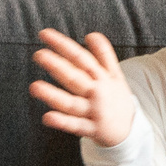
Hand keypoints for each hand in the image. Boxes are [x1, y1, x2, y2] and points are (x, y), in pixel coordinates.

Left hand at [28, 29, 137, 148]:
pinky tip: (48, 117)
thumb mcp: (116, 75)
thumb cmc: (117, 100)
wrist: (131, 131)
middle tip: (39, 55)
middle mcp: (97, 92)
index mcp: (102, 77)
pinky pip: (75, 126)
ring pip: (72, 103)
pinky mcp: (92, 130)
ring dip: (53, 95)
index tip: (44, 34)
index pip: (80, 57)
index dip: (63, 45)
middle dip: (57, 65)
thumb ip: (104, 54)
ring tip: (34, 87)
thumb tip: (92, 35)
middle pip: (75, 77)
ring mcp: (94, 111)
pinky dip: (63, 122)